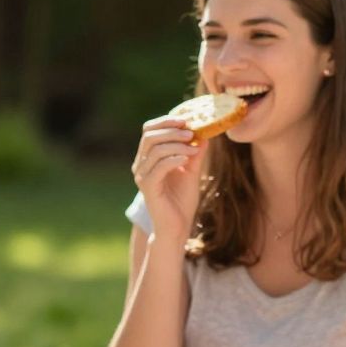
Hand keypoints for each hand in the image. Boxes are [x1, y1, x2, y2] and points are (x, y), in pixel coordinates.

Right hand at [132, 114, 203, 242]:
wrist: (178, 227)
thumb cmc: (182, 201)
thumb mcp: (192, 171)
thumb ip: (195, 153)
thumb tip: (204, 133)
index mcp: (148, 158)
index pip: (149, 130)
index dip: (166, 121)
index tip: (187, 120)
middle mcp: (141, 165)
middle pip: (149, 135)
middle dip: (171, 129)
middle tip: (191, 131)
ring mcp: (142, 176)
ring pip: (155, 148)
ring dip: (176, 143)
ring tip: (193, 146)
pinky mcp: (147, 187)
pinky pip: (159, 166)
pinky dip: (174, 158)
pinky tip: (187, 157)